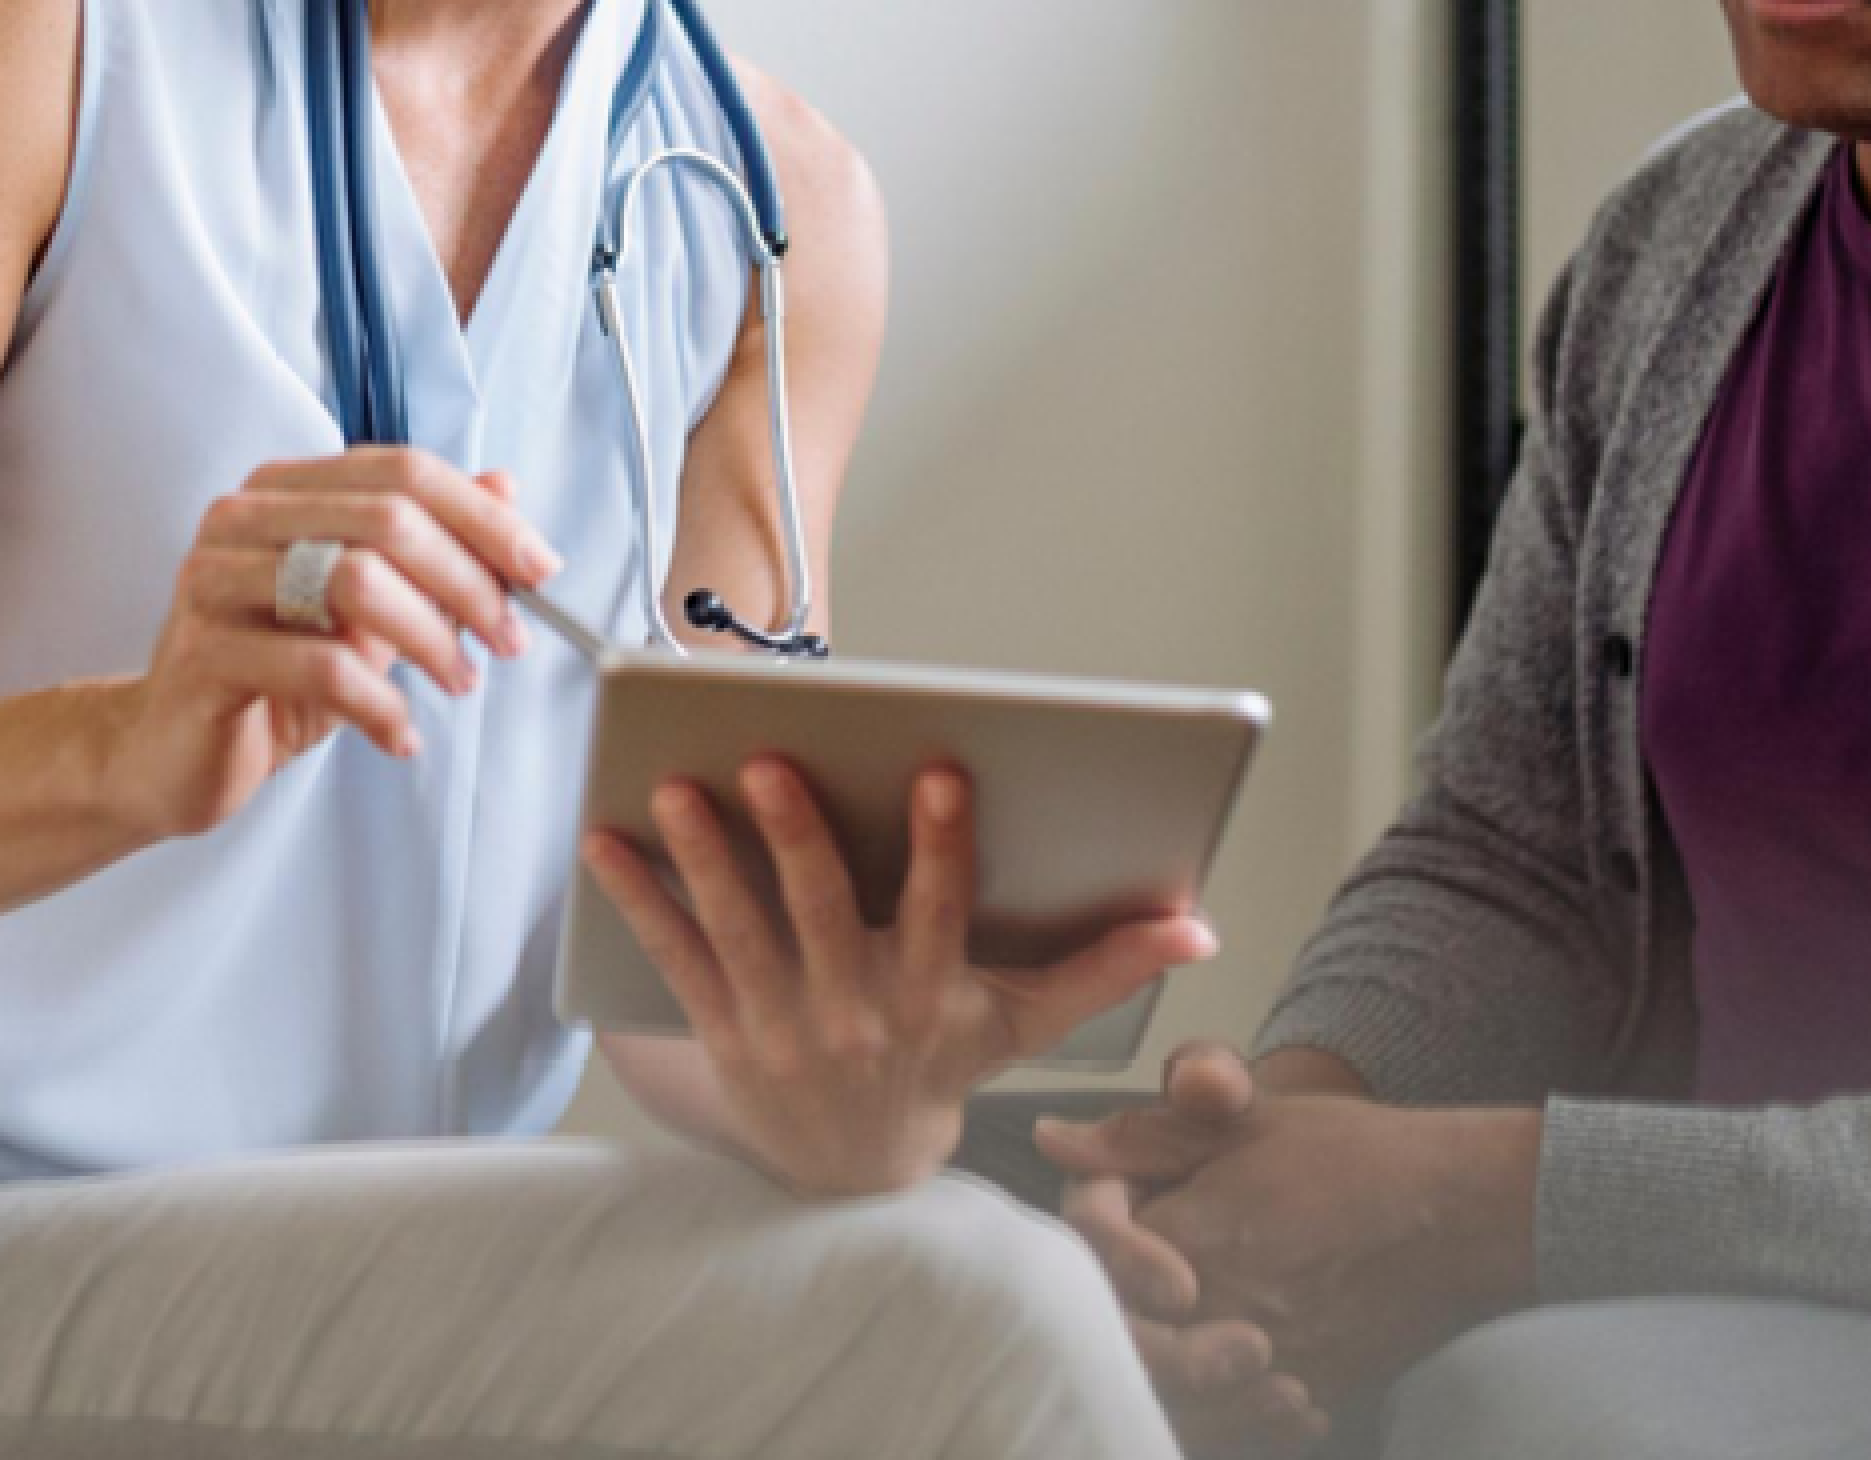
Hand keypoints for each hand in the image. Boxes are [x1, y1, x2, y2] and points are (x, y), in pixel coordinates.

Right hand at [107, 449, 557, 841]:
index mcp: (285, 488)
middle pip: (387, 521)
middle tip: (509, 638)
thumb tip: (506, 484)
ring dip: (431, 639)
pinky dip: (380, 705)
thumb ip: (430, 541)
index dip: (483, 516)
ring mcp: (213, 580)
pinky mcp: (203, 654)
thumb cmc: (278, 671)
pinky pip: (320, 668)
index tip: (541, 568)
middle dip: (468, 581)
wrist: (169, 752)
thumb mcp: (368, 604)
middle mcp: (242, 518)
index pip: (404, 472)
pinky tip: (400, 735)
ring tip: (459, 682)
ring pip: (356, 583)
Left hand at [582, 757, 1215, 1198]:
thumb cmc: (947, 1067)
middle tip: (766, 758)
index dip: (941, 843)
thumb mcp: (1027, 1023)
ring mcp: (778, 1028)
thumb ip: (1107, 966)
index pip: (939, 910)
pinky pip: (673, 961)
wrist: (856, 1180)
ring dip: (700, 859)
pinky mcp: (719, 1036)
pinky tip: (604, 841)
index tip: (939, 769)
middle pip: (822, 911)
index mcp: (930, 995)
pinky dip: (638, 902)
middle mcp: (853, 1013)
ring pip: (736, 932)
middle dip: (794, 834)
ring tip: (673, 787)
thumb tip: (1199, 925)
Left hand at [1041, 1048, 1541, 1411]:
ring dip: (1168, 1372)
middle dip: (1124, 1315)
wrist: (1458, 1210)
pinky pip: (1241, 1427)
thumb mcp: (1244, 1120)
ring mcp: (1269, 1364)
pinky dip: (1227, 1411)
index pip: (1096, 1261)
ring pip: (1176, 1400)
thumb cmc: (1353, 1153)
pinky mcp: (1311, 1395)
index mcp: (1198, 1233)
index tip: (1129, 1217)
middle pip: (1126, 1345)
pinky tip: (1238, 1378)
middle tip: (1155, 1286)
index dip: (1101, 1243)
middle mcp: (1224, 1310)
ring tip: (1183, 1334)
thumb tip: (1054, 1138)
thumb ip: (1143, 1137)